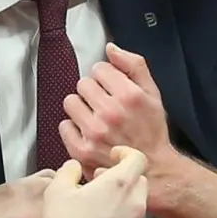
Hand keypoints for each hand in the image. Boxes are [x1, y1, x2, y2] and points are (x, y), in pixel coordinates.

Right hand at [39, 149, 149, 217]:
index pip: (137, 158)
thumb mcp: (56, 190)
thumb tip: (73, 167)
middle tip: (101, 184)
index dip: (126, 154)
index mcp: (119, 185)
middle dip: (123, 179)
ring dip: (121, 205)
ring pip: (135, 209)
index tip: (115, 157)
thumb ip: (68, 171)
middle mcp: (134, 205)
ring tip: (97, 213)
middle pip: (139, 183)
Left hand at [60, 43, 172, 177]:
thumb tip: (110, 48)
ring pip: (70, 102)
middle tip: (104, 104)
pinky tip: (87, 132)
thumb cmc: (151, 130)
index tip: (112, 88)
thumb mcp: (153, 93)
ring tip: (95, 117)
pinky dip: (73, 128)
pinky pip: (63, 126)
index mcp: (129, 96)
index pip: (99, 68)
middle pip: (83, 83)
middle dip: (93, 91)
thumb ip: (134, 65)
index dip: (106, 76)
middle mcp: (110, 112)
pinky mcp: (82, 150)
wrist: (153, 169)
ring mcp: (94, 132)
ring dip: (81, 107)